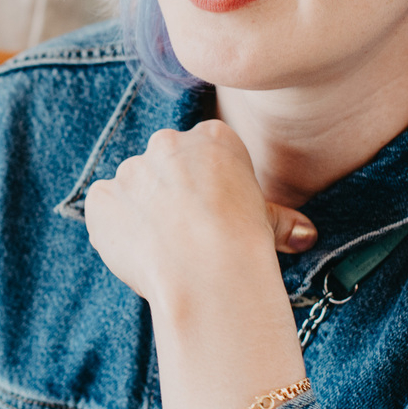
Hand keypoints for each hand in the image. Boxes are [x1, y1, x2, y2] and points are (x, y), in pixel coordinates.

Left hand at [84, 119, 317, 310]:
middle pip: (164, 165)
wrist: (206, 270)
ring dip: (142, 213)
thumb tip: (305, 234)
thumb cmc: (244, 245)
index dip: (205, 187)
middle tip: (186, 236)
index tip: (210, 214)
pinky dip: (114, 228)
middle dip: (170, 195)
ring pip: (133, 188)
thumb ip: (280, 219)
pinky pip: (103, 208)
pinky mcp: (102, 196)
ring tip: (165, 251)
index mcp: (213, 138)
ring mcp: (131, 169)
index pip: (203, 152)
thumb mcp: (269, 224)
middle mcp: (168, 143)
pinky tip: (139, 253)